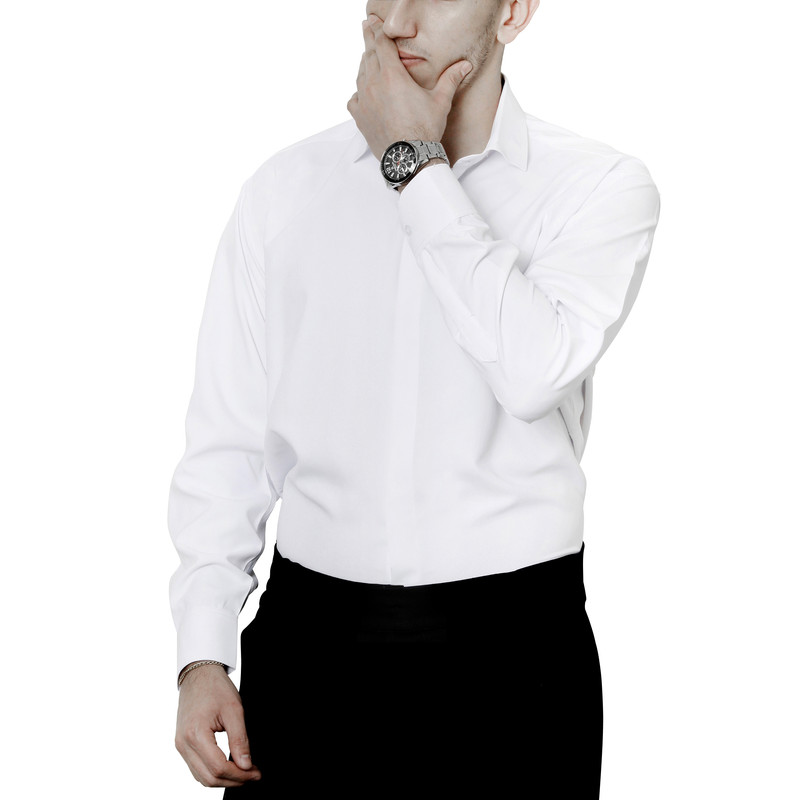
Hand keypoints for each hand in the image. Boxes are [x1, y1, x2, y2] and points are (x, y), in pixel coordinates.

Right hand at [174, 664, 261, 787]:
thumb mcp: (234, 710)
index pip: (218, 767)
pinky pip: (196, 768)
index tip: (256, 773)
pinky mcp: (182, 744)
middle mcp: (183, 744)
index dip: (240, 775)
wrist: (198, 674)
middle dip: (233, 780)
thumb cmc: (215, 687)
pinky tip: (230, 766)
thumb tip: (246, 766)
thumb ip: (240, 740)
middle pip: (209, 777)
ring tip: (244, 772)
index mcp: (195, 734)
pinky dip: (213, 772)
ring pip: (201, 777)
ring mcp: (180, 745)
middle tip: (253, 774)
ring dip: (223, 779)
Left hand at [347, 14, 471, 160]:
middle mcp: (373, 83)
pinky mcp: (359, 117)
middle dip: (368, 40)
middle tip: (366, 28)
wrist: (408, 157)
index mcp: (392, 74)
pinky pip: (354, 98)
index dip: (377, 30)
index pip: (381, 43)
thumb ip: (450, 79)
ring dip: (365, 65)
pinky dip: (359, 93)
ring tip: (368, 59)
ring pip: (360, 74)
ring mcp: (363, 100)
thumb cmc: (424, 130)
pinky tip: (363, 94)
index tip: (372, 21)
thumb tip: (465, 65)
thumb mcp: (440, 101)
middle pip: (368, 54)